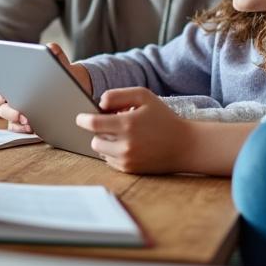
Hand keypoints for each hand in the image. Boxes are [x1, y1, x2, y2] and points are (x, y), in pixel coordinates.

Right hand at [0, 43, 90, 133]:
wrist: (73, 88)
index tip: (6, 92)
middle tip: (21, 113)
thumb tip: (50, 48)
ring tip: (29, 122)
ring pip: (10, 119)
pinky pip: (18, 129)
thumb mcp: (60, 62)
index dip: (0, 87)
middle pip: (2, 106)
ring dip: (16, 121)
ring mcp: (17, 112)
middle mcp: (12, 97)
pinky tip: (34, 129)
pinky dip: (22, 130)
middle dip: (10, 110)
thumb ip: (55, 54)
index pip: (0, 83)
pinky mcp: (25, 125)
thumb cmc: (60, 73)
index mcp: (14, 80)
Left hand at [75, 87, 191, 173]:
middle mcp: (126, 145)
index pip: (93, 124)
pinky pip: (109, 160)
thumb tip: (99, 104)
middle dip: (98, 131)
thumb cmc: (163, 117)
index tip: (80, 117)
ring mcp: (128, 160)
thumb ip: (117, 95)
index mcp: (128, 124)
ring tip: (121, 134)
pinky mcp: (130, 170)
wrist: (185, 145)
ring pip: (100, 151)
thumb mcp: (143, 96)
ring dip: (105, 142)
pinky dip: (113, 152)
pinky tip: (126, 145)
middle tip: (111, 124)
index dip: (83, 119)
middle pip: (94, 139)